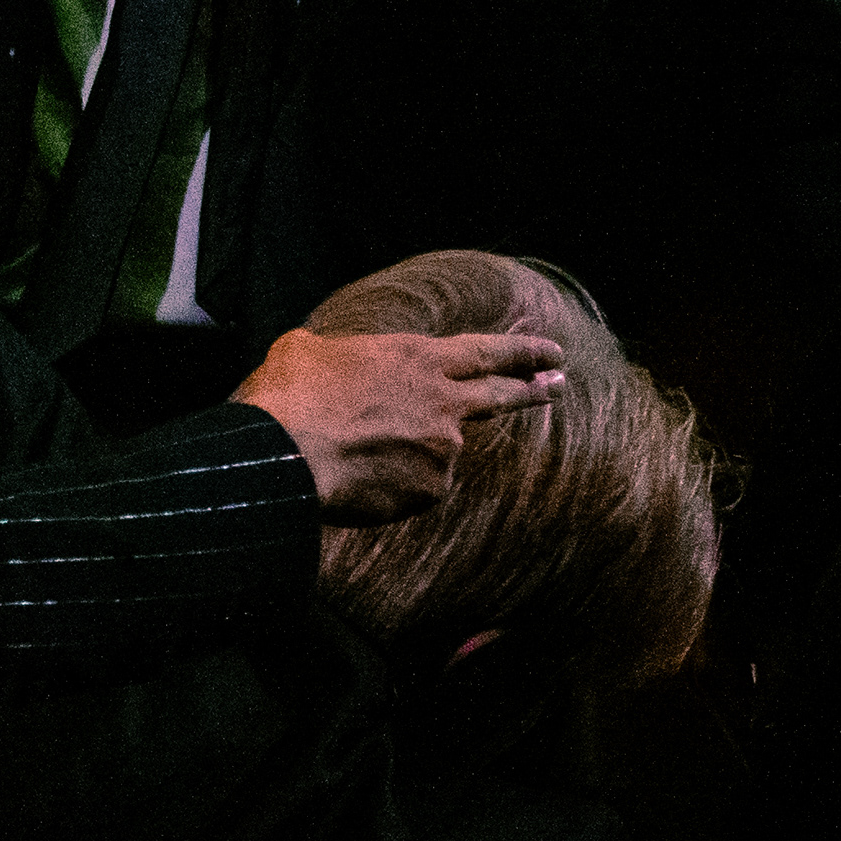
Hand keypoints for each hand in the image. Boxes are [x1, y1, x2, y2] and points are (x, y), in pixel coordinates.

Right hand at [232, 328, 566, 523]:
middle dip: (530, 389)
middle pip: (498, 395)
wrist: (284, 454)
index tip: (551, 353)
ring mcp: (441, 449)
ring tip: (355, 451)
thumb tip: (330, 360)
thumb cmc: (290, 395)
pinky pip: (415, 488)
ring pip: (433, 452)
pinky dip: (392, 486)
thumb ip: (340, 355)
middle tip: (555, 385)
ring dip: (405, 454)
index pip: (484, 352)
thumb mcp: (308, 349)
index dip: (521, 352)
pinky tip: (356, 479)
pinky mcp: (430, 491)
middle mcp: (442, 402)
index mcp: (416, 358)